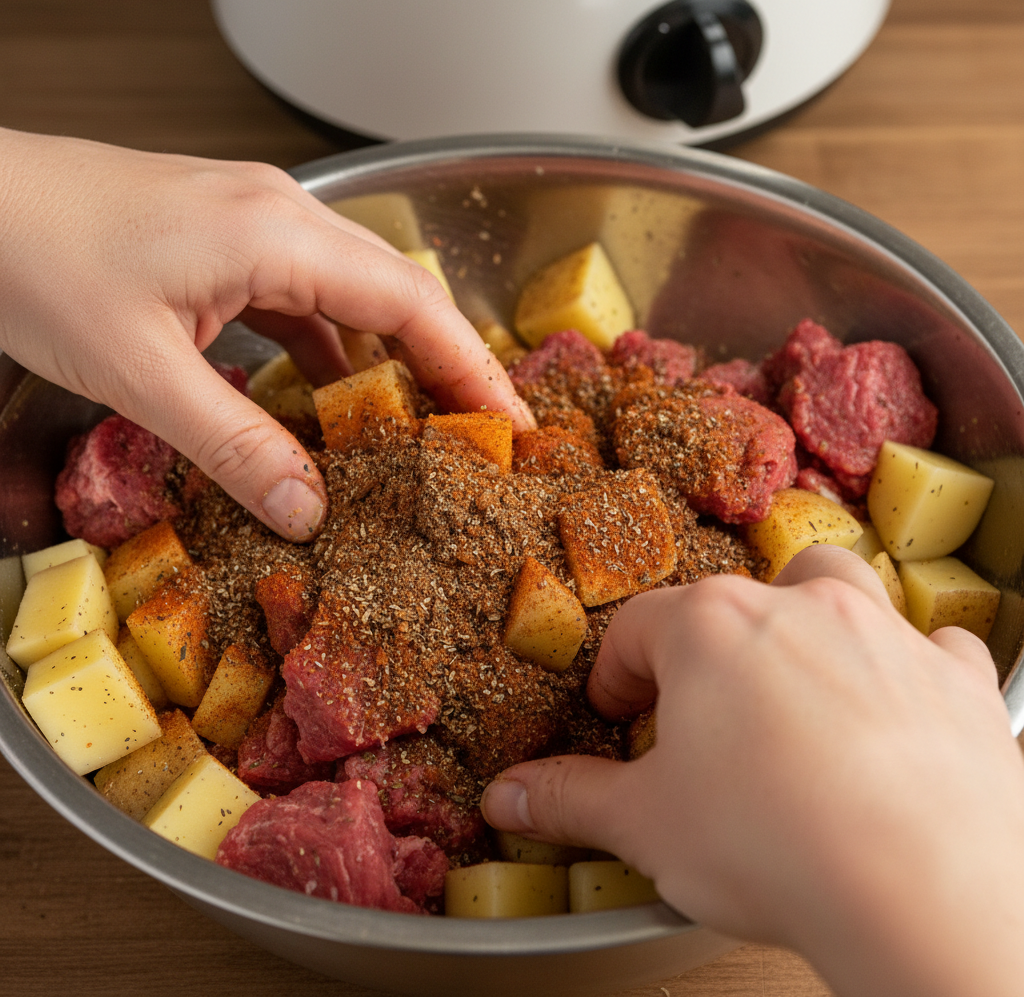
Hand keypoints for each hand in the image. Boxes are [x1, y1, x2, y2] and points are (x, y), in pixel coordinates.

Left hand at [0, 128, 533, 540]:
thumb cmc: (32, 256)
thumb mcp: (140, 372)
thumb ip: (234, 444)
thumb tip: (307, 509)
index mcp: (275, 234)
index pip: (410, 303)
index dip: (471, 368)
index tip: (510, 424)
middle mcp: (281, 218)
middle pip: (399, 293)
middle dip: (448, 366)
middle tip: (481, 436)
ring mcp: (255, 225)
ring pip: (356, 296)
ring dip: (391, 361)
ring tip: (421, 429)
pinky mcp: (229, 243)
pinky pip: (308, 300)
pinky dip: (333, 353)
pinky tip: (332, 401)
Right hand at [482, 545, 1023, 996]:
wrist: (925, 891)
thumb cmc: (773, 844)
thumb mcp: (645, 825)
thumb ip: (570, 798)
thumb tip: (507, 796)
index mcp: (709, 628)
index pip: (636, 629)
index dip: (616, 675)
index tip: (616, 715)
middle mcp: (797, 607)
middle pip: (735, 599)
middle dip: (712, 644)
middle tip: (705, 711)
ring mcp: (885, 633)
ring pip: (837, 587)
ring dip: (812, 619)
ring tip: (798, 681)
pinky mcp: (955, 679)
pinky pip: (932, 647)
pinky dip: (910, 668)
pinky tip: (897, 711)